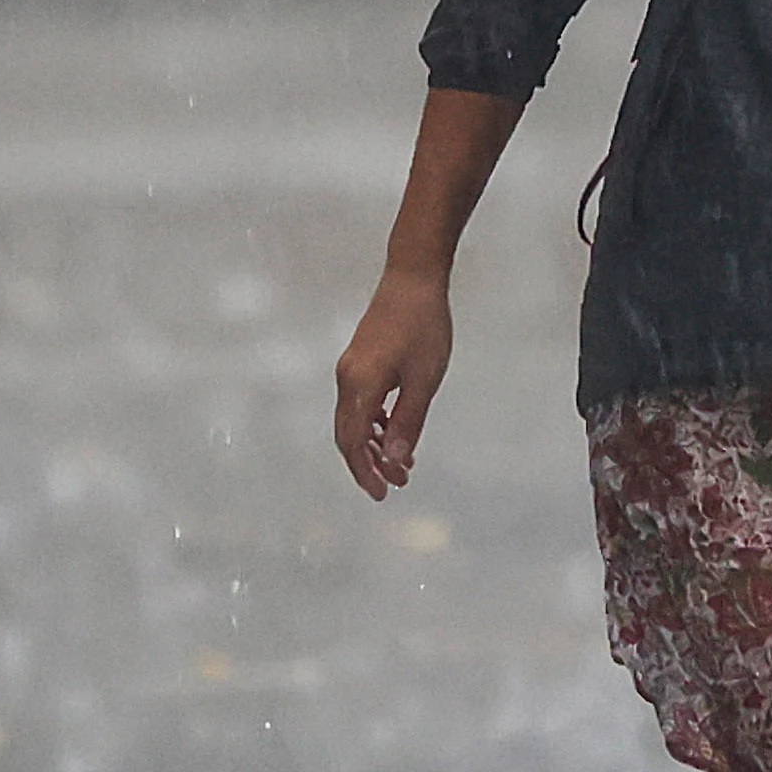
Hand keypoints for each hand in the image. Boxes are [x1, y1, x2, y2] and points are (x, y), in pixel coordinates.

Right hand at [331, 266, 454, 501]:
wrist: (413, 278)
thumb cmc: (424, 326)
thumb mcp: (424, 380)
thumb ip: (408, 422)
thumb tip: (395, 461)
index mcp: (360, 385)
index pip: (354, 442)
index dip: (365, 472)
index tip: (382, 494)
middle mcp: (347, 379)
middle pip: (348, 435)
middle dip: (368, 464)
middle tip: (394, 486)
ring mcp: (351, 368)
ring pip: (354, 420)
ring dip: (375, 445)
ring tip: (402, 464)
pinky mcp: (360, 360)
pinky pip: (360, 402)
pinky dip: (375, 423)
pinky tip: (395, 432)